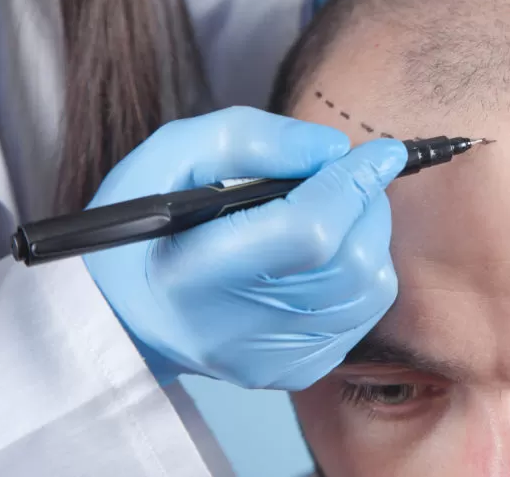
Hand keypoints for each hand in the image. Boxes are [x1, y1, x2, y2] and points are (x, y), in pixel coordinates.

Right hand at [83, 107, 406, 390]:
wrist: (127, 311)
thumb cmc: (150, 224)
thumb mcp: (174, 155)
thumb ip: (253, 139)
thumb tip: (333, 148)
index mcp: (195, 274)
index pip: (309, 230)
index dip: (353, 183)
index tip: (382, 150)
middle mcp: (236, 331)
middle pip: (352, 260)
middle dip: (365, 204)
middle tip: (349, 176)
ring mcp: (270, 360)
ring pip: (371, 287)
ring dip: (369, 234)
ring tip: (333, 210)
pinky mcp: (295, 371)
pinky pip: (365, 314)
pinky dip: (364, 271)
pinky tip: (328, 253)